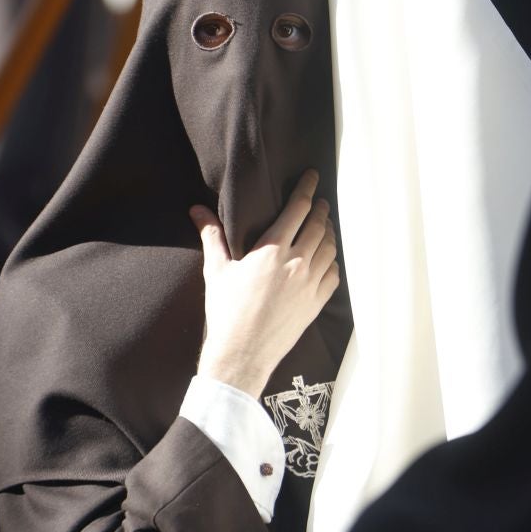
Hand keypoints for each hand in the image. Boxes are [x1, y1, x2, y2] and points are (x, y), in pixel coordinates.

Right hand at [192, 170, 339, 397]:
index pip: (297, 209)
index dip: (307, 189)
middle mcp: (297, 264)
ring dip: (329, 233)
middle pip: (318, 226)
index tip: (312, 176)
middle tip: (320, 200)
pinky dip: (333, 262)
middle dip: (321, 209)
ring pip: (330, 249)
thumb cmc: (226, 313)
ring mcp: (310, 285)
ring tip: (325, 226)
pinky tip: (328, 260)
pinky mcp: (316, 304)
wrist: (242, 355)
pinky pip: (333, 276)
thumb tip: (197, 211)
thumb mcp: (216, 271)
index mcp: (272, 250)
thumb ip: (212, 236)